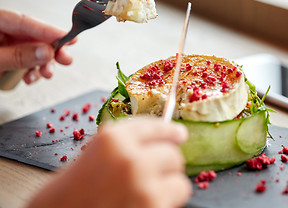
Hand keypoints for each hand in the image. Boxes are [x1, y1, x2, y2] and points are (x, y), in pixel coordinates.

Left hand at [0, 9, 75, 83]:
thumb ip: (18, 55)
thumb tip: (45, 52)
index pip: (24, 22)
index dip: (48, 30)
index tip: (67, 37)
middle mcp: (1, 33)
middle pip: (33, 36)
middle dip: (52, 49)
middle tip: (65, 57)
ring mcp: (5, 46)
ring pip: (33, 52)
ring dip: (43, 64)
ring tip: (47, 73)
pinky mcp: (7, 60)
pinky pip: (26, 64)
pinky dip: (32, 72)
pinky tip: (30, 78)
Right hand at [27, 118, 191, 207]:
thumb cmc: (68, 194)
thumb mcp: (91, 155)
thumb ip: (122, 144)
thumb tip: (155, 140)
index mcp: (112, 140)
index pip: (155, 127)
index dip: (169, 131)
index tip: (178, 133)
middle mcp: (130, 160)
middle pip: (172, 154)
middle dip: (165, 164)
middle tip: (154, 172)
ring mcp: (144, 187)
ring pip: (180, 181)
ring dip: (168, 186)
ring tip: (147, 193)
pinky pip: (177, 200)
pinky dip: (166, 202)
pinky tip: (145, 203)